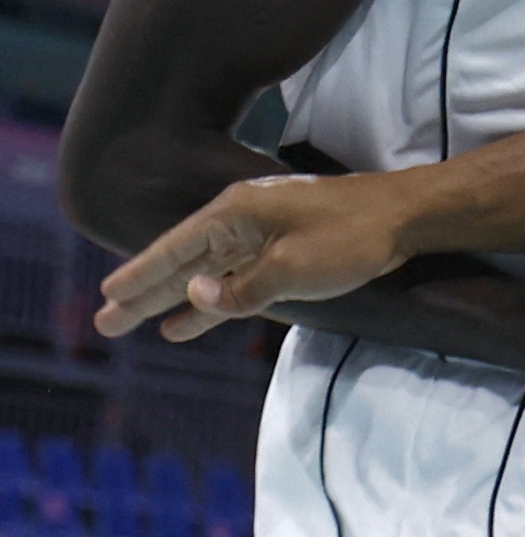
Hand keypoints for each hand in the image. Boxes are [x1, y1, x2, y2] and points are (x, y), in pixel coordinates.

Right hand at [96, 170, 409, 343]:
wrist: (407, 216)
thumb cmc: (351, 237)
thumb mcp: (293, 268)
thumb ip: (241, 288)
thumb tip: (193, 296)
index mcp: (237, 212)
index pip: (176, 248)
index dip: (140, 275)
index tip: (107, 295)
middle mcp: (242, 219)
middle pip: (182, 261)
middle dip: (143, 292)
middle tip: (104, 321)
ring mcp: (262, 235)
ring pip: (205, 273)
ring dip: (170, 299)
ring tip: (130, 324)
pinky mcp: (283, 251)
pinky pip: (234, 280)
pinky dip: (210, 302)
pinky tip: (185, 323)